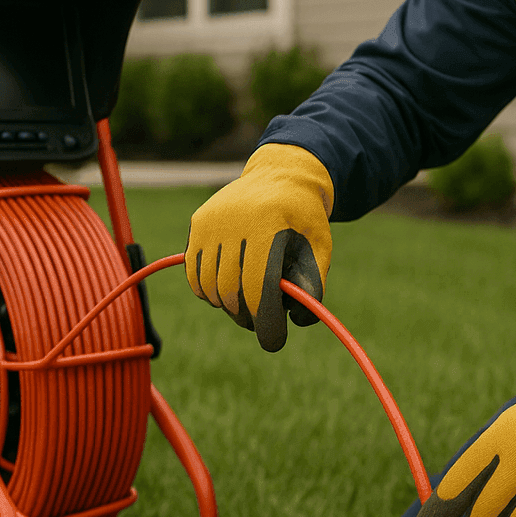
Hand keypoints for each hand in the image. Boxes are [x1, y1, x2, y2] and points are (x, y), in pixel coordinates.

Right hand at [186, 143, 332, 350]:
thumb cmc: (304, 218)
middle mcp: (233, 220)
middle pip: (232, 292)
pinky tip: (230, 286)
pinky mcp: (197, 225)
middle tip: (264, 321)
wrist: (281, 175)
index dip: (266, 321)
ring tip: (250, 298)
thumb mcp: (320, 248)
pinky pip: (195, 276)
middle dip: (249, 317)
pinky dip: (210, 292)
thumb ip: (312, 285)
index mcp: (268, 224)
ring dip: (230, 306)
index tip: (274, 341)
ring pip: (211, 288)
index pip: (258, 287)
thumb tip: (295, 320)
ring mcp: (211, 222)